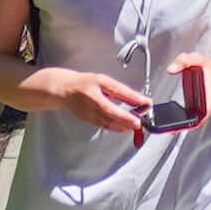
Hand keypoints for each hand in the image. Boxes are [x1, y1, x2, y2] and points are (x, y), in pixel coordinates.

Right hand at [31, 67, 147, 137]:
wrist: (64, 90)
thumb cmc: (85, 83)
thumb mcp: (103, 81)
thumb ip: (118, 90)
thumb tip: (136, 100)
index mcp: (97, 83)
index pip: (118, 91)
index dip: (133, 98)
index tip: (146, 102)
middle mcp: (92, 98)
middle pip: (111, 111)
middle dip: (127, 118)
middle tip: (140, 121)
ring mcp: (88, 111)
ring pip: (108, 121)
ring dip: (123, 125)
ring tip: (136, 126)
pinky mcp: (88, 120)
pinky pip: (104, 125)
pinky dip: (116, 128)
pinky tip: (125, 128)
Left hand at [167, 54, 210, 126]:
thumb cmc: (209, 67)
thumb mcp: (196, 59)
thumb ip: (183, 61)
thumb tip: (171, 69)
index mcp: (208, 101)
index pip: (199, 119)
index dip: (188, 125)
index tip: (176, 128)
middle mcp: (206, 108)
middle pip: (192, 123)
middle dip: (179, 127)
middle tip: (165, 128)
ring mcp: (202, 109)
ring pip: (190, 121)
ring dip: (179, 124)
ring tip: (164, 126)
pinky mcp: (198, 108)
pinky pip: (189, 116)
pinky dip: (180, 118)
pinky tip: (170, 116)